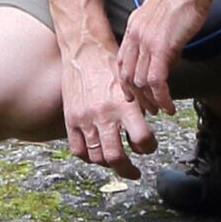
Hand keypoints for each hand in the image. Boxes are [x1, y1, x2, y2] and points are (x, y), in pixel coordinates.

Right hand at [56, 35, 150, 172]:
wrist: (84, 49)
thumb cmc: (110, 64)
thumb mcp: (131, 86)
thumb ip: (139, 111)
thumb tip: (144, 136)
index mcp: (124, 105)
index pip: (142, 140)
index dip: (149, 148)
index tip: (149, 147)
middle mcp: (104, 114)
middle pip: (116, 157)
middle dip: (128, 170)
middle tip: (134, 172)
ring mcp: (85, 118)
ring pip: (97, 157)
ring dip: (109, 164)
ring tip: (116, 161)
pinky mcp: (70, 119)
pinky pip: (78, 149)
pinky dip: (88, 157)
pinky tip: (96, 154)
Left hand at [103, 0, 217, 162]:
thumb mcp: (162, 16)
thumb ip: (157, 36)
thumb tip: (166, 58)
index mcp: (133, 26)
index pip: (121, 61)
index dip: (125, 81)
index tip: (133, 93)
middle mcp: (135, 35)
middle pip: (127, 75)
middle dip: (136, 96)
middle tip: (147, 108)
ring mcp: (146, 42)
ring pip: (140, 82)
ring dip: (150, 100)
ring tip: (160, 109)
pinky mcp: (161, 47)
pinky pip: (156, 81)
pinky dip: (161, 97)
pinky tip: (168, 105)